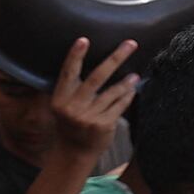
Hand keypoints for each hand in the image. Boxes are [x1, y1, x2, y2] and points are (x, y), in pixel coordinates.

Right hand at [47, 35, 139, 157]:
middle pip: (96, 77)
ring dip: (126, 82)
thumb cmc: (71, 123)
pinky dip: (126, 97)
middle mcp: (72, 108)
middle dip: (115, 58)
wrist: (74, 152)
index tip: (84, 40)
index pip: (68, 73)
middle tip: (130, 44)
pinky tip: (131, 91)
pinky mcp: (103, 125)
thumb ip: (73, 89)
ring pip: (112, 92)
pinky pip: (119, 105)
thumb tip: (98, 64)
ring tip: (134, 76)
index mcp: (60, 100)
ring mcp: (88, 117)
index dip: (75, 56)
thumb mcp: (64, 106)